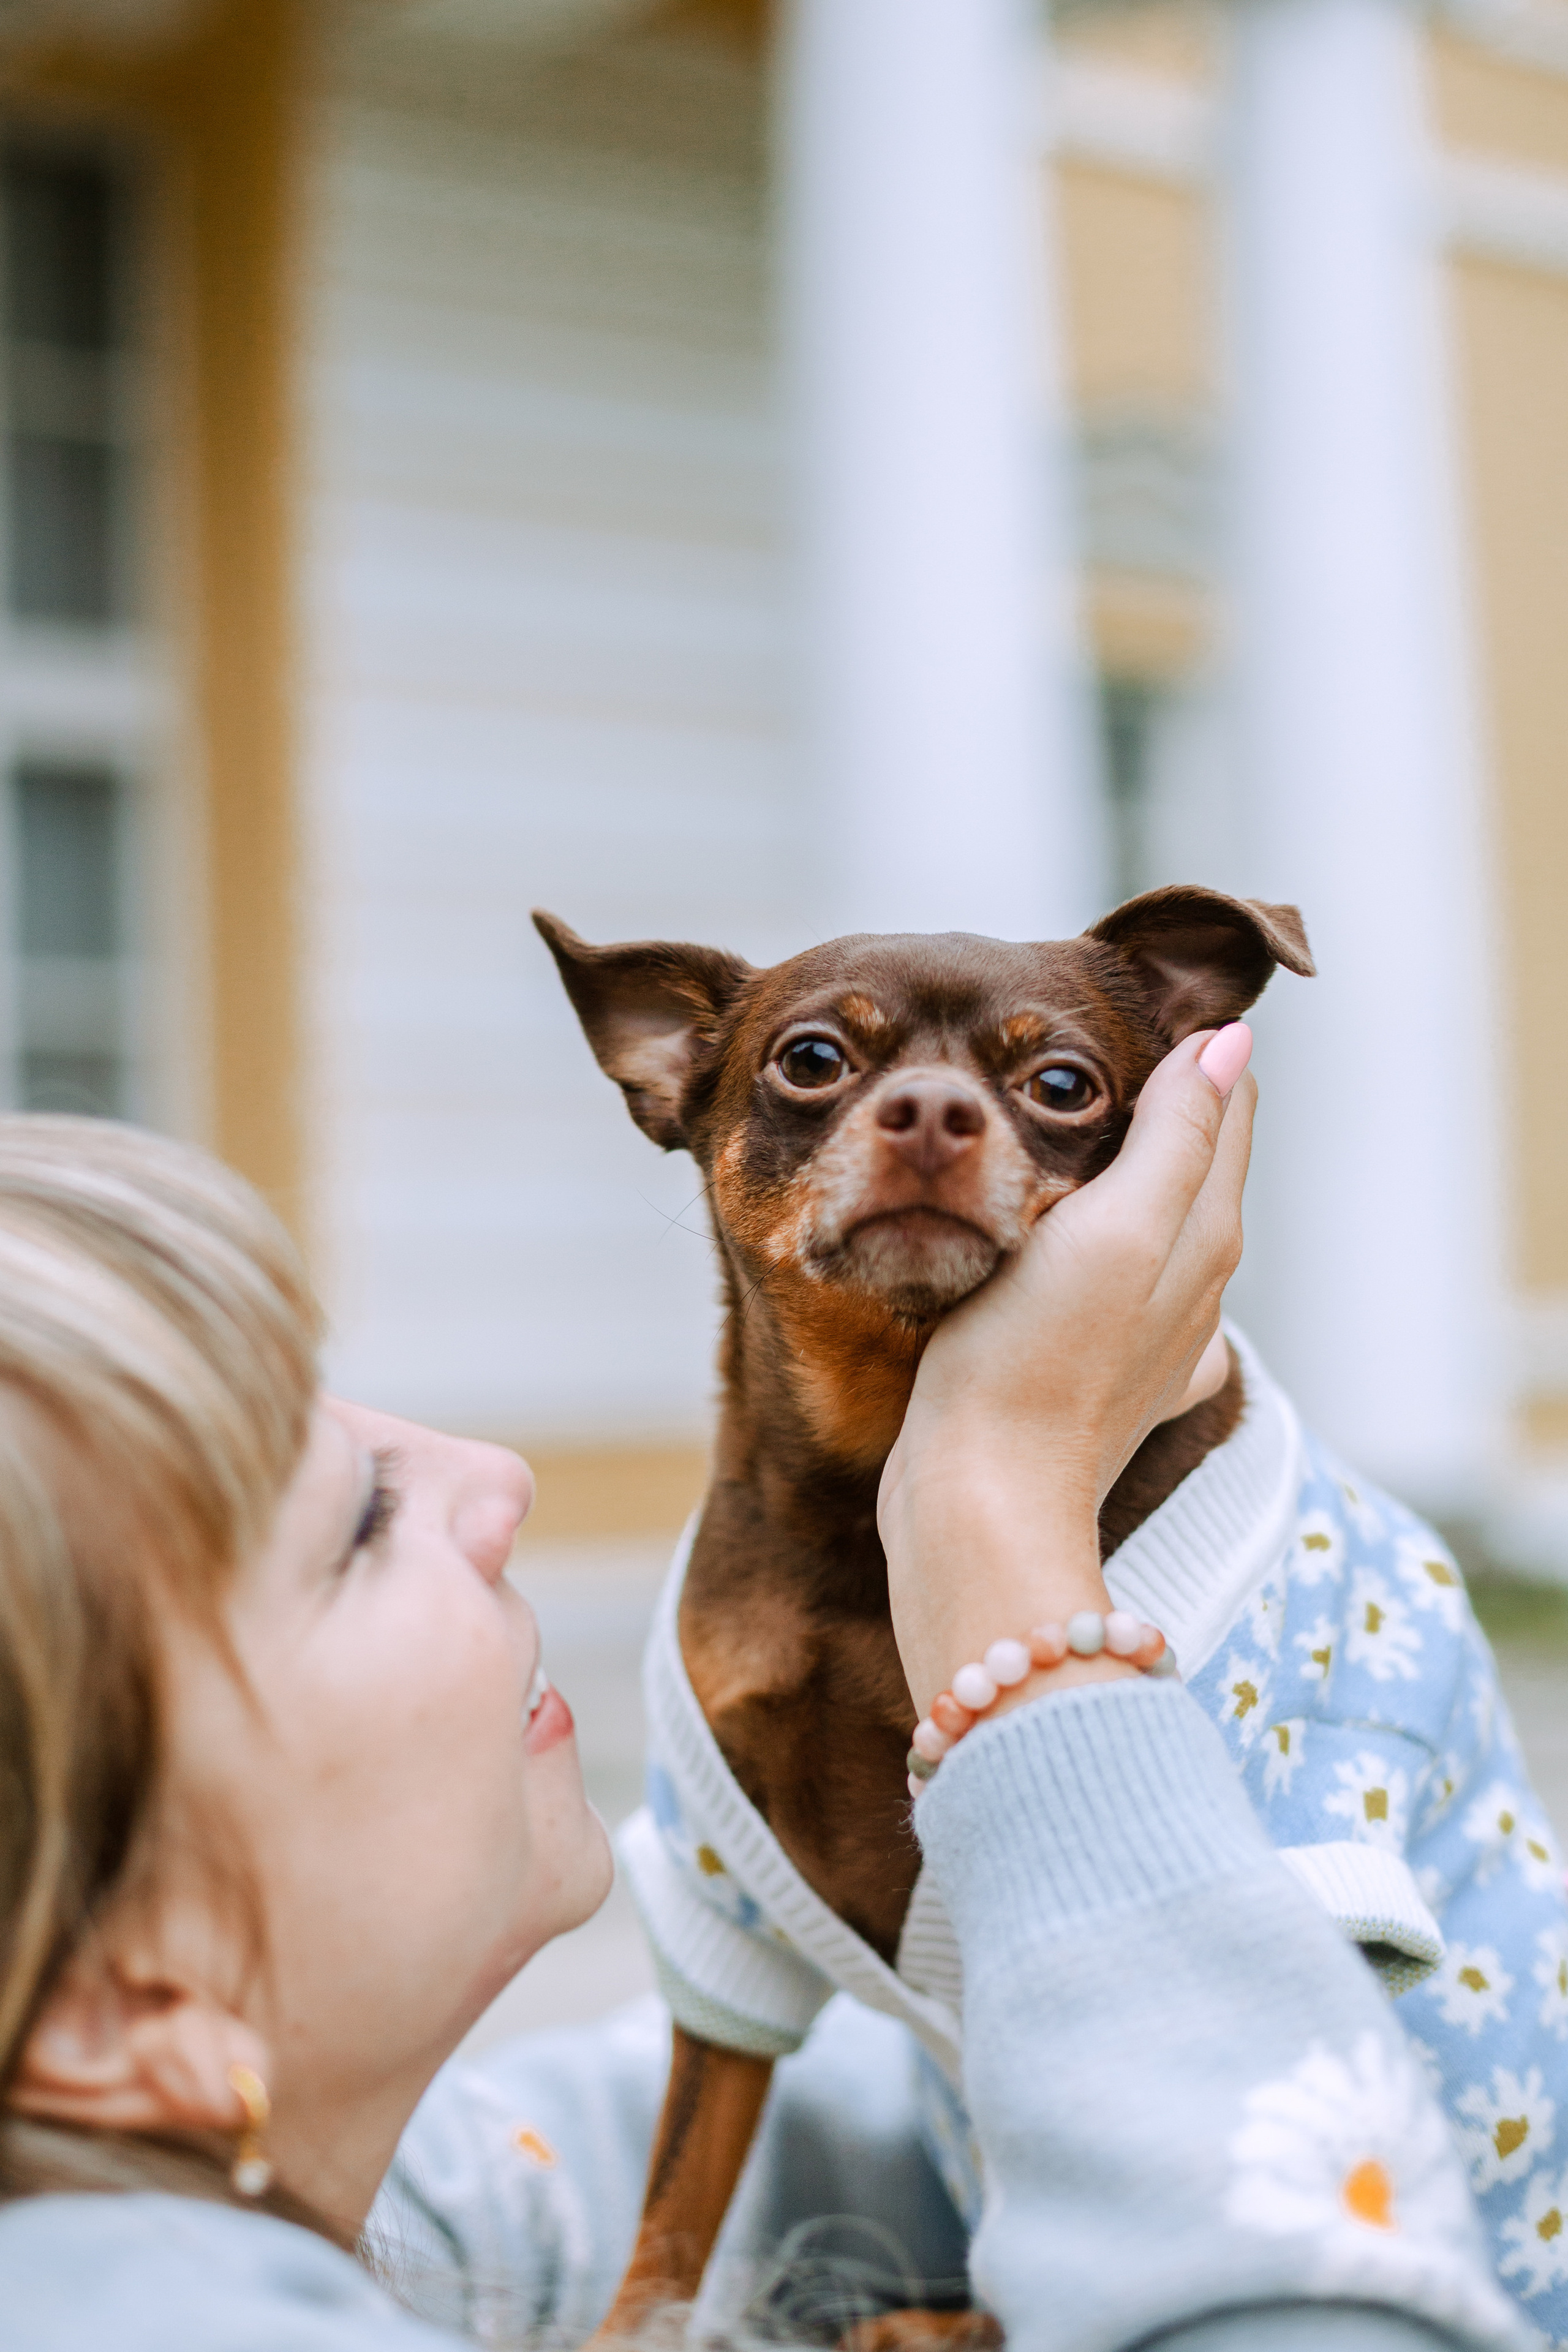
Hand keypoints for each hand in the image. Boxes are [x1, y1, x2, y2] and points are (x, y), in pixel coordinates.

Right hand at [879, 1027, 1255, 1715]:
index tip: (1129, 1009)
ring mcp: (1150, 1340)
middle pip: (1194, 1161)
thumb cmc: (1035, 1358)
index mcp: (1205, 1234)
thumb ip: (1179, 1135)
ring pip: (1151, 1226)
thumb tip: (1227, 1043)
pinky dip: (1093, 1253)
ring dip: (1120, 1176)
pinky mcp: (1097, 1378)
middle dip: (1155, 1101)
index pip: (1226, 1104)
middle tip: (1079, 1056)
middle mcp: (1194, 1287)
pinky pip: (1111, 1293)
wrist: (980, 1501)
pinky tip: (1053, 1256)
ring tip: (1055, 1136)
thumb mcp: (1115, 1225)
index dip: (1192, 1046)